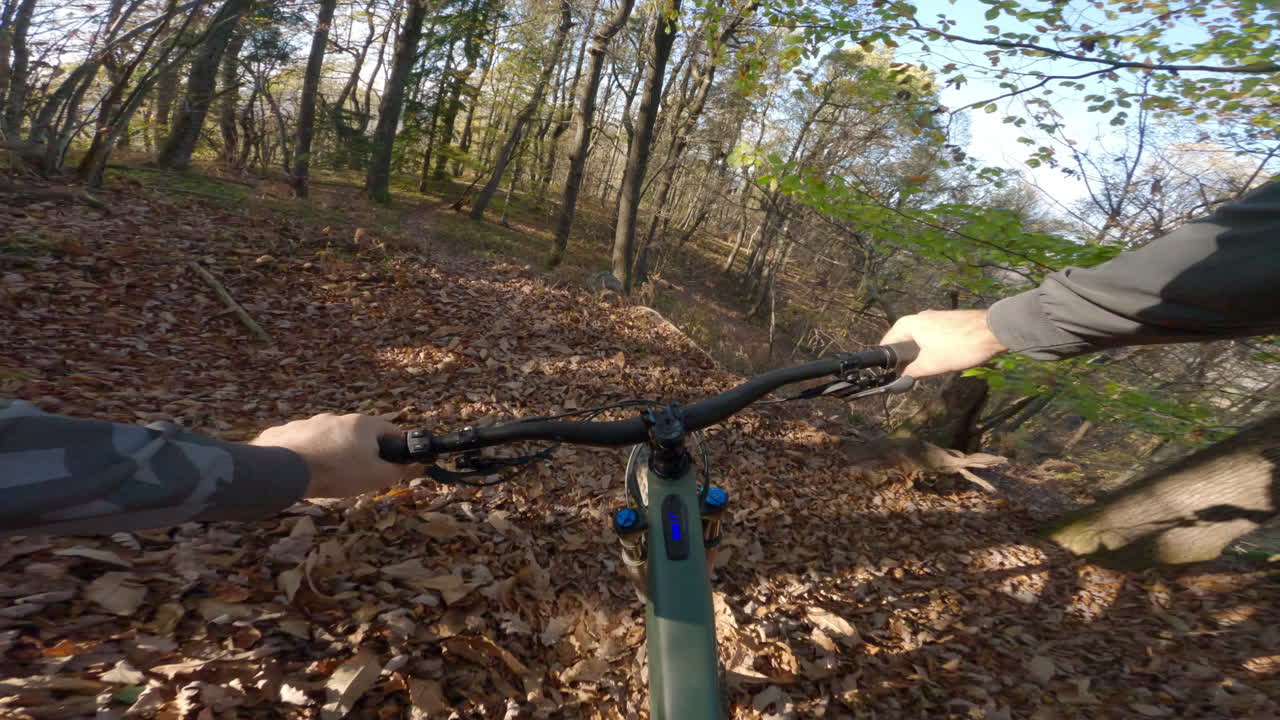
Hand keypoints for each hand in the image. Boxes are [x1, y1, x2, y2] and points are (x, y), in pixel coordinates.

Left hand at [249, 413, 403, 497]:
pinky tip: (302, 471)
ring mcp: (308, 422)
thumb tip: (412, 465)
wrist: (286, 470)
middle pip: (356, 434)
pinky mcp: (285, 432)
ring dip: (331, 451)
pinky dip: (305, 453)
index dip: (395, 446)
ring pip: (327, 437)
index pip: (389, 429)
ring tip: (326, 474)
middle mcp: (336, 418)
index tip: (394, 461)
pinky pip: (301, 442)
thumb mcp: (375, 476)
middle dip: (360, 451)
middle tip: (357, 473)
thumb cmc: (338, 472)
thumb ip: (397, 470)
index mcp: (362, 424)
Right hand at [879, 309, 1007, 378]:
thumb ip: (912, 373)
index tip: (894, 376)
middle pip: (904, 341)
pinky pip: (932, 335)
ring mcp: (934, 316)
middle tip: (913, 375)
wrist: (993, 331)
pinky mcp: (948, 320)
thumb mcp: (931, 365)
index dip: (889, 362)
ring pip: (919, 339)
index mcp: (908, 324)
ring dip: (921, 354)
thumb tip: (901, 379)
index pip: (887, 343)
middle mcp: (918, 317)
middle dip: (907, 359)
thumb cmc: (958, 347)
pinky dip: (933, 347)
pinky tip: (944, 357)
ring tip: (931, 368)